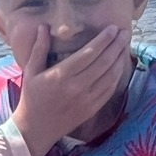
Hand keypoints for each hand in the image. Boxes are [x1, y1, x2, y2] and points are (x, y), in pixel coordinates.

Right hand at [12, 20, 130, 155]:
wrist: (36, 128)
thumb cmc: (31, 98)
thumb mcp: (31, 71)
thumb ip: (39, 48)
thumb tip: (43, 26)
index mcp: (61, 75)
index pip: (89, 53)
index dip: (103, 40)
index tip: (112, 28)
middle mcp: (77, 86)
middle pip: (104, 62)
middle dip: (116, 45)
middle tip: (125, 32)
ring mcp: (87, 99)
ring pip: (110, 75)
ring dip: (120, 58)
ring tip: (125, 45)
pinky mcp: (92, 108)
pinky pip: (110, 89)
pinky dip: (117, 75)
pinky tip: (120, 65)